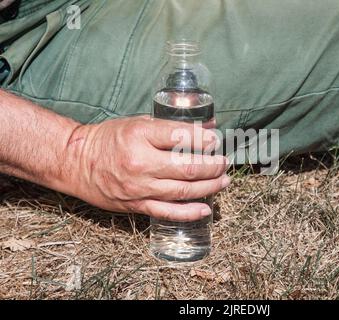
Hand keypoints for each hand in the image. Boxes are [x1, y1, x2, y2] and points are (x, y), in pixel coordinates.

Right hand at [61, 116, 229, 220]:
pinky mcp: (136, 205)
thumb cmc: (109, 139)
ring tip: (223, 180)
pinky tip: (206, 208)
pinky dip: (190, 212)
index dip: (205, 139)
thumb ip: (172, 126)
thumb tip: (207, 125)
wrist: (77, 163)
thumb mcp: (138, 123)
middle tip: (224, 162)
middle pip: (188, 167)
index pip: (181, 136)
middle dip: (213, 165)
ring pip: (183, 191)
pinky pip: (168, 212)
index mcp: (139, 136)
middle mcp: (140, 162)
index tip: (216, 139)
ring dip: (209, 186)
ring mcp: (139, 187)